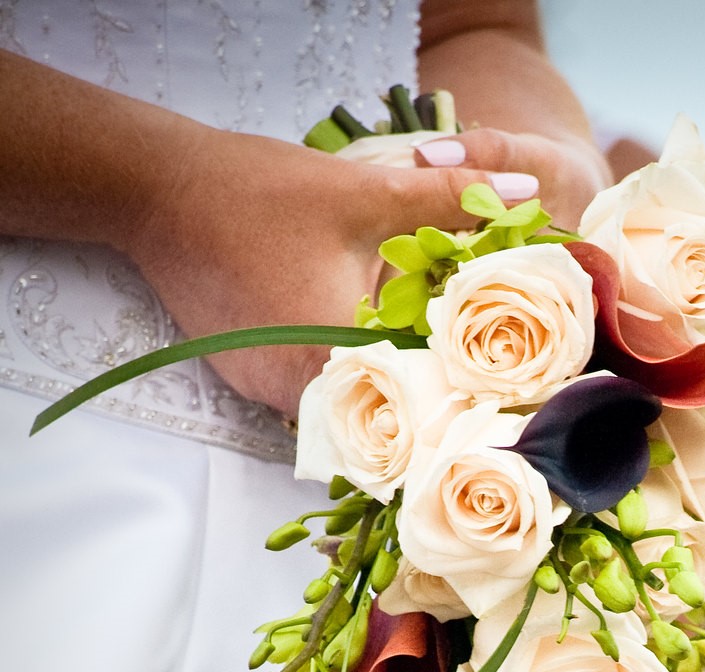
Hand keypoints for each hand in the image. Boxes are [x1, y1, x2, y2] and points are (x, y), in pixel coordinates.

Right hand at [125, 123, 605, 416]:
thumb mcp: (363, 192)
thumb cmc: (258, 193)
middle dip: (436, 410)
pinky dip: (351, 380)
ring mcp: (272, 396)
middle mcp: (301, 396)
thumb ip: (447, 198)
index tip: (511, 412)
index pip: (419, 409)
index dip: (466, 411)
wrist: (158, 194)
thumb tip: (522, 192)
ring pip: (353, 413)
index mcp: (334, 359)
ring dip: (393, 396)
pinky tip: (379, 354)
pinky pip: (318, 396)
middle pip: (388, 422)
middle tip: (495, 402)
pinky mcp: (254, 384)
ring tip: (449, 379)